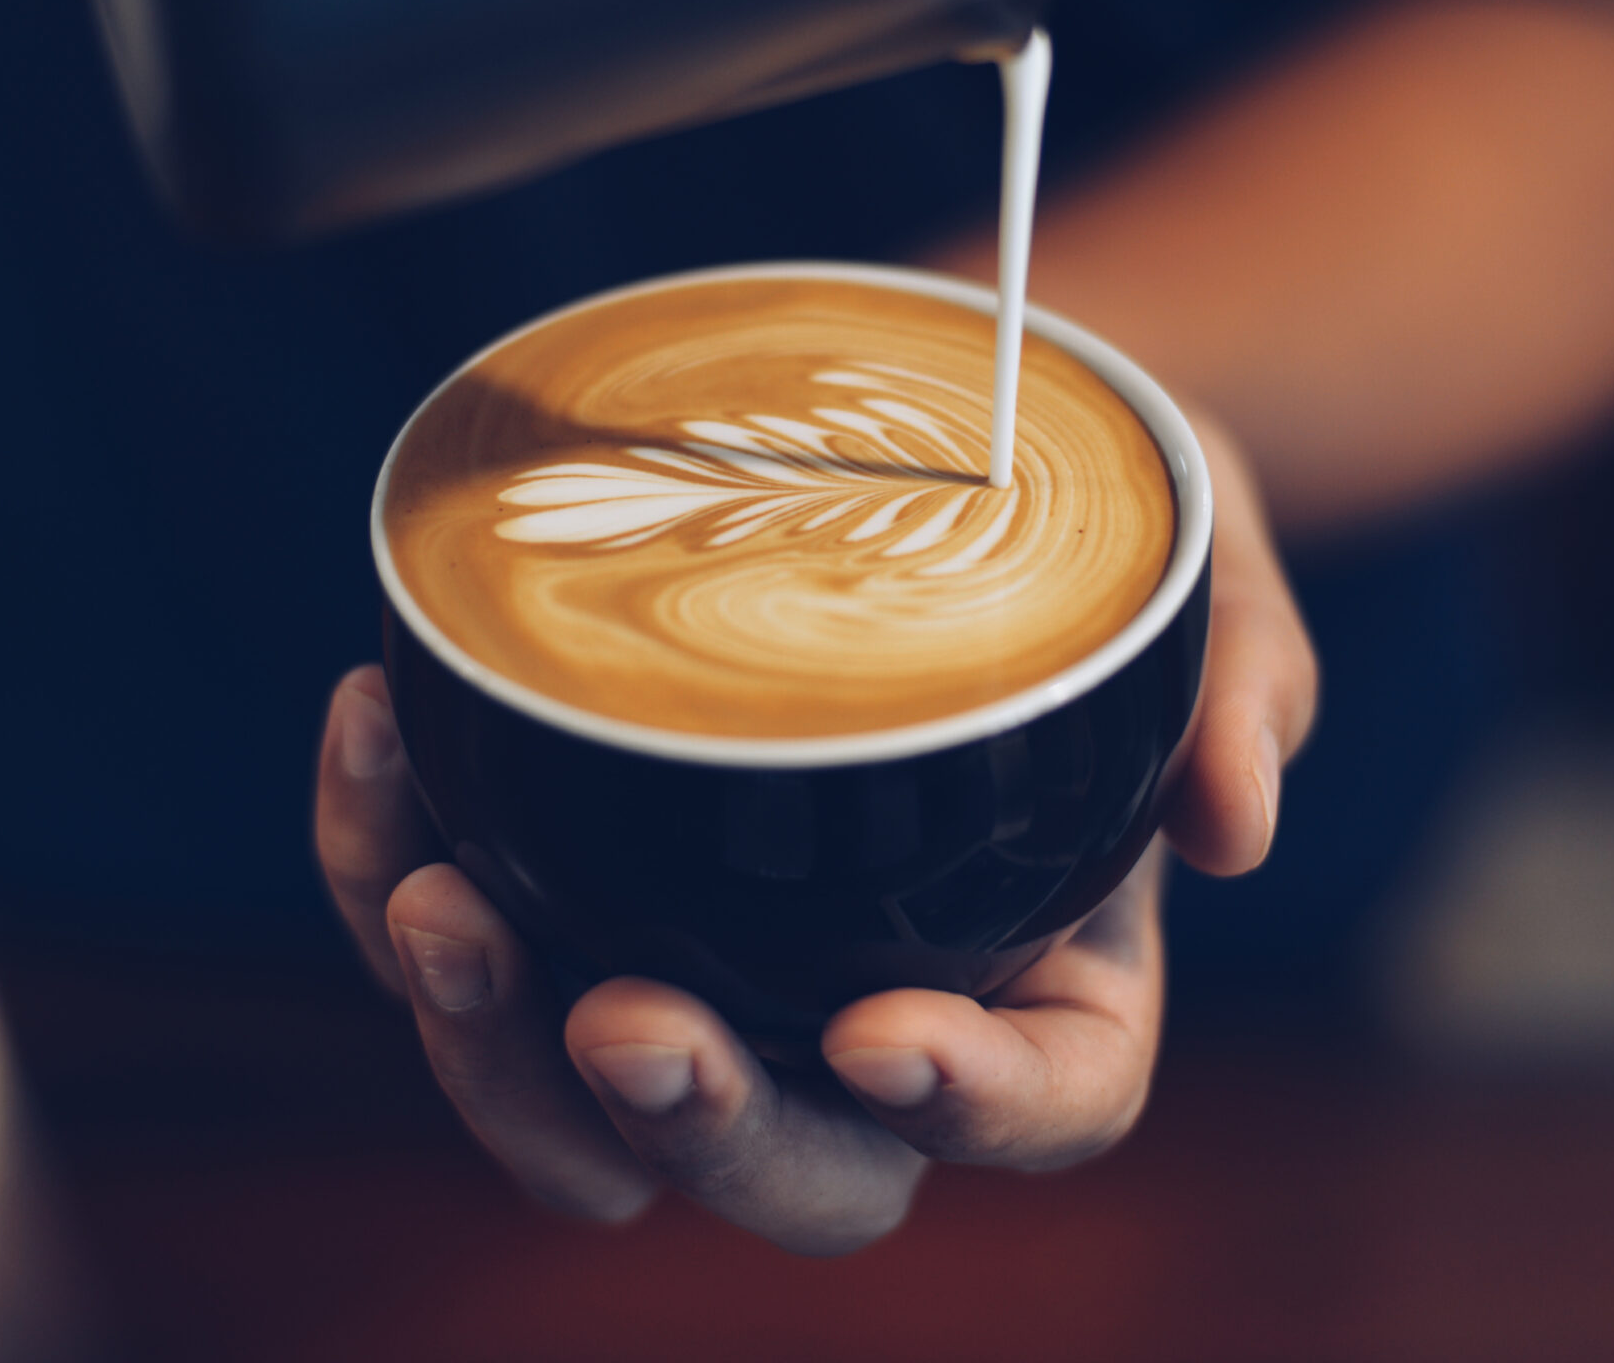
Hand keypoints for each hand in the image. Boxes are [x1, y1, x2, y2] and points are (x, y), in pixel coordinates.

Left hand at [314, 407, 1313, 1253]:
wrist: (943, 447)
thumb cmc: (1093, 528)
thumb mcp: (1205, 564)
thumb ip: (1242, 675)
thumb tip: (1239, 813)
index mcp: (1056, 975)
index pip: (1044, 1103)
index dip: (967, 1106)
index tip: (881, 1032)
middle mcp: (875, 1009)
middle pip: (795, 1166)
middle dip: (696, 1124)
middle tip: (620, 1021)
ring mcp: (716, 963)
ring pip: (584, 1116)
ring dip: (490, 1049)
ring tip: (436, 900)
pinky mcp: (578, 880)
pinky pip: (468, 937)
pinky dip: (385, 866)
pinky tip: (371, 731)